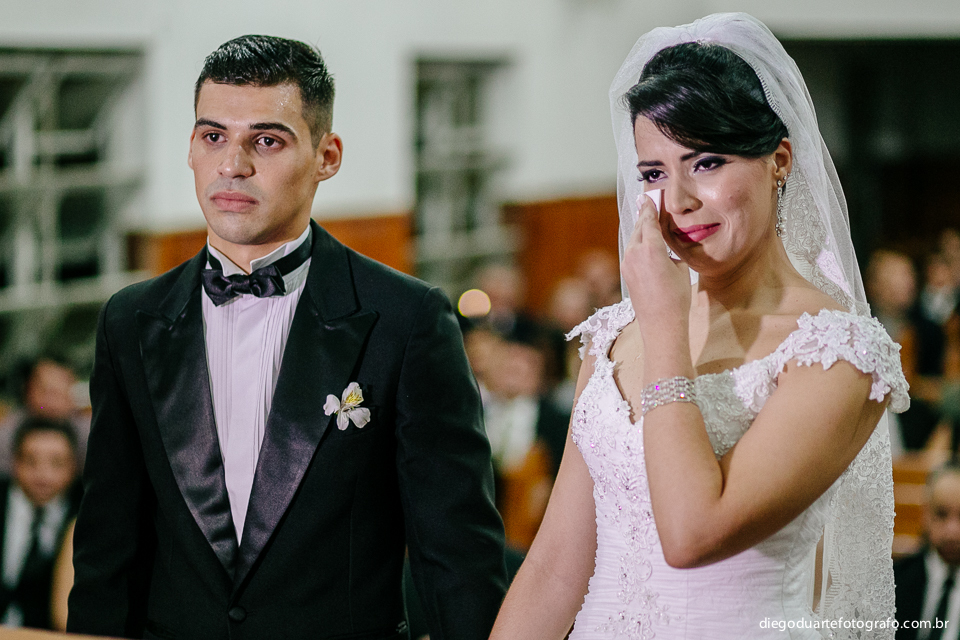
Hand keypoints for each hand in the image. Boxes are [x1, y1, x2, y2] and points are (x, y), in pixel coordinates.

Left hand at [622, 191, 691, 343]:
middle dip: (644, 216)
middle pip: (638, 228)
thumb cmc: (676, 297)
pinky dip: (638, 244)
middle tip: (649, 203)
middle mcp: (635, 253)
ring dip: (641, 231)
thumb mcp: (680, 269)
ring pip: (633, 240)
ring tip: (648, 222)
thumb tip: (666, 246)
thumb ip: (671, 251)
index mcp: (651, 249)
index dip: (650, 207)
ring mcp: (627, 263)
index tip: (650, 196)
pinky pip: (631, 251)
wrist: (660, 323)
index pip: (649, 221)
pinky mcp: (625, 272)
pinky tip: (645, 244)